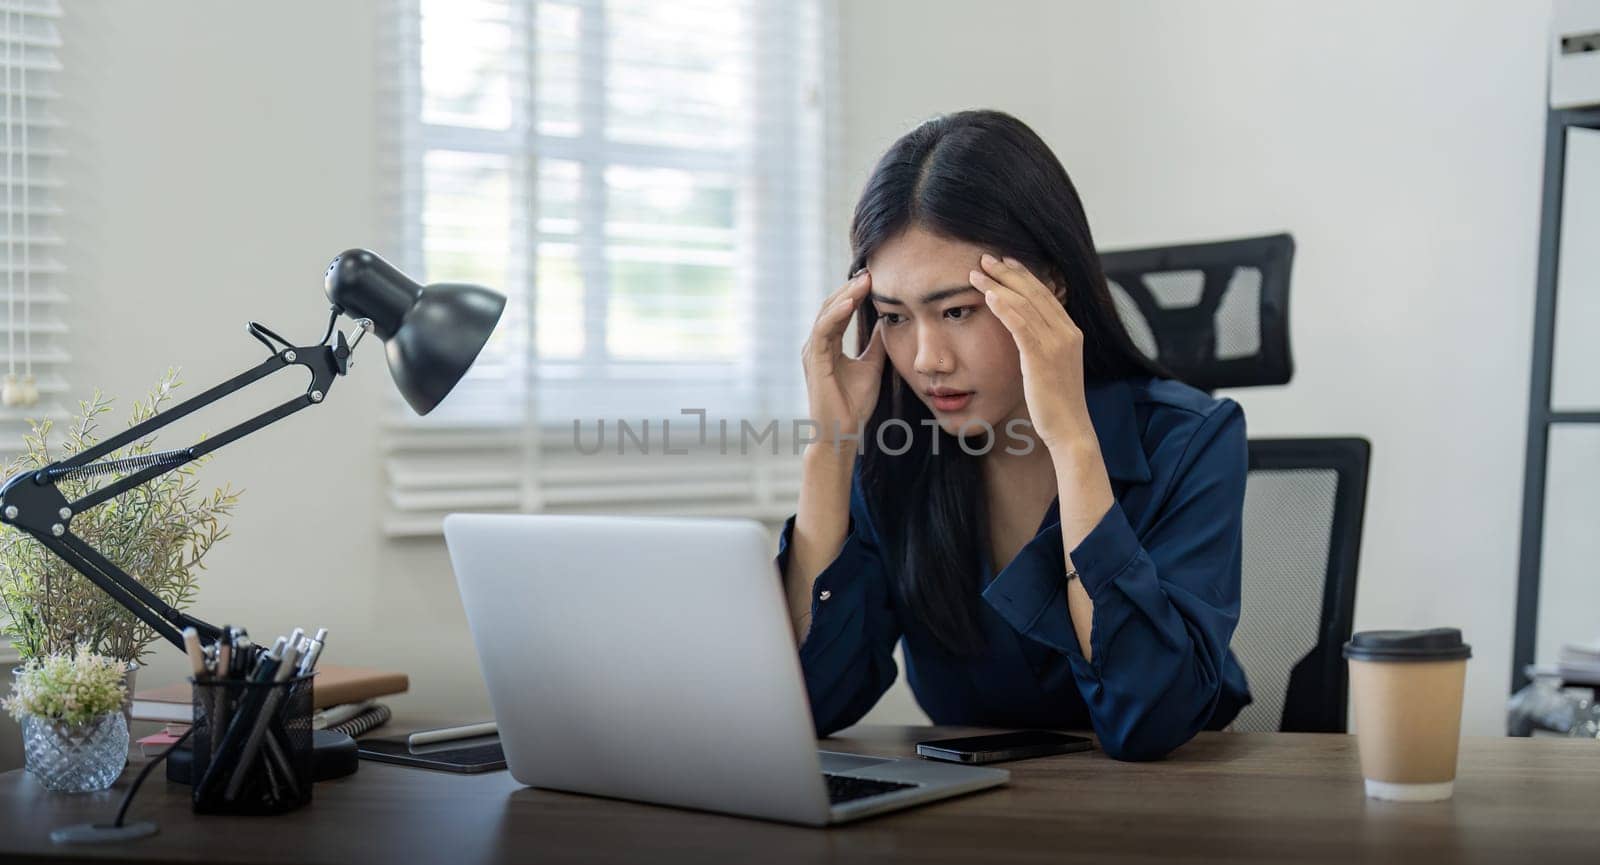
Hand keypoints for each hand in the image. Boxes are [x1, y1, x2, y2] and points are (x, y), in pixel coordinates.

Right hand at [801, 269, 886, 456]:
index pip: (840, 311)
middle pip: (831, 307)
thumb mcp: (872, 366)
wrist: (842, 433)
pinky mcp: (814, 361)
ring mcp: (812, 352)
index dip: (856, 294)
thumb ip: (876, 344)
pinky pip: (823, 331)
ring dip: (845, 296)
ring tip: (863, 281)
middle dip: (851, 288)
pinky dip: (836, 315)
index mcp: (828, 345)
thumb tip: (886, 321)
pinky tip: (851, 303)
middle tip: (870, 271)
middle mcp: (816, 345)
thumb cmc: (853, 405)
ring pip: (826, 314)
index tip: (875, 277)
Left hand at [970, 254, 1093, 451]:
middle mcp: (1067, 332)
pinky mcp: (1042, 357)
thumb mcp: (1052, 367)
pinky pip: (1021, 325)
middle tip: (985, 258)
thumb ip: (1042, 345)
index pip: (1045, 294)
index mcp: (1071, 332)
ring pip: (1025, 304)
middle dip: (1008, 272)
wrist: (1069, 429)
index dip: (1023, 276)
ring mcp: (1057, 344)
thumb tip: (1023, 334)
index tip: (1004, 263)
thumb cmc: (1056, 403)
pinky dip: (1004, 307)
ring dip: (998, 285)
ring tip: (976, 273)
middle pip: (1034, 292)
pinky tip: (988, 296)